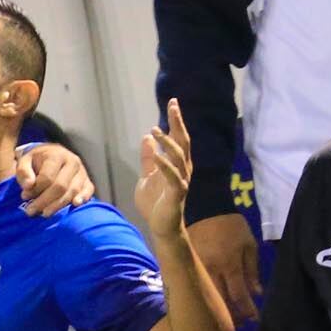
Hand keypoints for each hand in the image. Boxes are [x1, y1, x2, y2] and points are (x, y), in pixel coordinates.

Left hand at [13, 140, 94, 215]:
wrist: (50, 155)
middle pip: (60, 186)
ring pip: (73, 191)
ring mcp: (82, 171)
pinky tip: (75, 205)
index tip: (24, 196)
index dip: (35, 190)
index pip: (47, 177)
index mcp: (56, 155)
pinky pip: (88, 190)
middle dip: (45, 201)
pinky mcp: (87, 180)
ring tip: (44, 213)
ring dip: (58, 205)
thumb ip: (23, 172)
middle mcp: (72, 161)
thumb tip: (28, 186)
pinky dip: (83, 198)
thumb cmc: (36, 161)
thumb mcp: (24, 161)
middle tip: (31, 210)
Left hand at [131, 100, 195, 244]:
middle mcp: (182, 170)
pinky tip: (156, 155)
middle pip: (183, 142)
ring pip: (178, 157)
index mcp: (176, 165)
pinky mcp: (177, 194)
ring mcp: (181, 181)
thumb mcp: (147, 176)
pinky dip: (164, 165)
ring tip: (155, 130)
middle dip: (178, 124)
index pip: (178, 138)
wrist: (161, 227)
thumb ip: (148, 158)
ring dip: (167, 143)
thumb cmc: (156, 203)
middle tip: (173, 106)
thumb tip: (147, 138)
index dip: (176, 121)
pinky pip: (173, 177)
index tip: (173, 103)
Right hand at [187, 213, 262, 328]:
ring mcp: (196, 271)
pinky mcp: (186, 267)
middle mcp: (211, 272)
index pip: (239, 295)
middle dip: (232, 316)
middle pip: (221, 302)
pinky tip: (210, 304)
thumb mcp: (248, 244)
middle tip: (242, 324)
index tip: (255, 319)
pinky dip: (204, 298)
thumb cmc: (230, 226)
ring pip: (207, 298)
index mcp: (229, 265)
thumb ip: (252, 270)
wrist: (203, 208)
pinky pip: (196, 288)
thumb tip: (256, 293)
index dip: (248, 310)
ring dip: (218, 310)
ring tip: (228, 318)